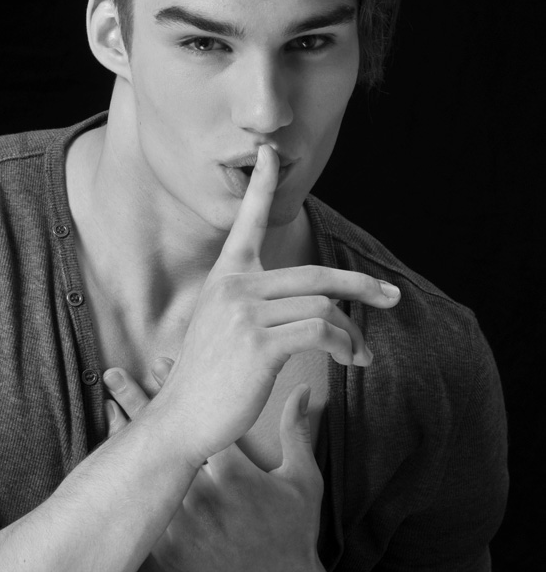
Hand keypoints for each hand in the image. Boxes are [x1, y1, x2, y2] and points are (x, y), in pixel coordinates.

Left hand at [103, 364, 324, 571]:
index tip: (159, 361)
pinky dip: (128, 482)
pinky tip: (114, 464)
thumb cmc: (296, 537)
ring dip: (125, 439)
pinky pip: (140, 509)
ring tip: (106, 407)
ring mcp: (180, 525)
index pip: (199, 419)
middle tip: (112, 375)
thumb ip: (297, 431)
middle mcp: (201, 495)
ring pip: (146, 474)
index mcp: (234, 474)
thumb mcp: (304, 481)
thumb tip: (301, 389)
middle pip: (162, 441)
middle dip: (136, 402)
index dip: (176, 389)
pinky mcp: (167, 551)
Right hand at [136, 144, 400, 467]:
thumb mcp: (225, 329)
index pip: (246, 221)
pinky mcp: (259, 343)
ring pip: (322, 307)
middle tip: (391, 296)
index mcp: (226, 276)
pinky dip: (344, 346)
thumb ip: (260, 306)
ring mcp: (245, 313)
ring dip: (351, 334)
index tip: (269, 153)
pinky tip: (349, 361)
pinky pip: (319, 331)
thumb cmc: (209, 378)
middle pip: (315, 274)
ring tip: (360, 356)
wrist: (181, 418)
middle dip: (360, 285)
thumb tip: (320, 308)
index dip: (260, 185)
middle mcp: (234, 286)